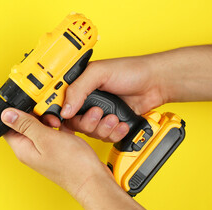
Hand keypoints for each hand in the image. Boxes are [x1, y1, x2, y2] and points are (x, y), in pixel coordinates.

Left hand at [1, 108, 112, 197]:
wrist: (92, 179)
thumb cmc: (72, 165)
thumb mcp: (45, 139)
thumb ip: (26, 125)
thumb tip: (6, 115)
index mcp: (23, 148)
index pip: (9, 126)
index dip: (16, 113)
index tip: (28, 104)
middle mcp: (32, 150)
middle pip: (25, 124)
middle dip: (35, 114)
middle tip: (47, 113)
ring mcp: (45, 149)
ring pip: (41, 126)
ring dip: (49, 119)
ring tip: (58, 121)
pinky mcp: (57, 149)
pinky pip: (54, 132)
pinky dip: (60, 125)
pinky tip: (66, 125)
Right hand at [42, 56, 166, 141]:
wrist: (156, 83)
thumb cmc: (130, 71)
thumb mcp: (99, 73)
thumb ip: (78, 89)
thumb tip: (65, 109)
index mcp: (79, 86)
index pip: (59, 104)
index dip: (56, 115)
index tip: (57, 122)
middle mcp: (87, 101)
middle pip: (74, 123)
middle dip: (87, 122)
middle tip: (98, 113)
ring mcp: (99, 114)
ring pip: (90, 132)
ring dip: (103, 128)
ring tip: (114, 118)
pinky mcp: (111, 124)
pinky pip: (105, 137)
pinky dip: (114, 133)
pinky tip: (121, 123)